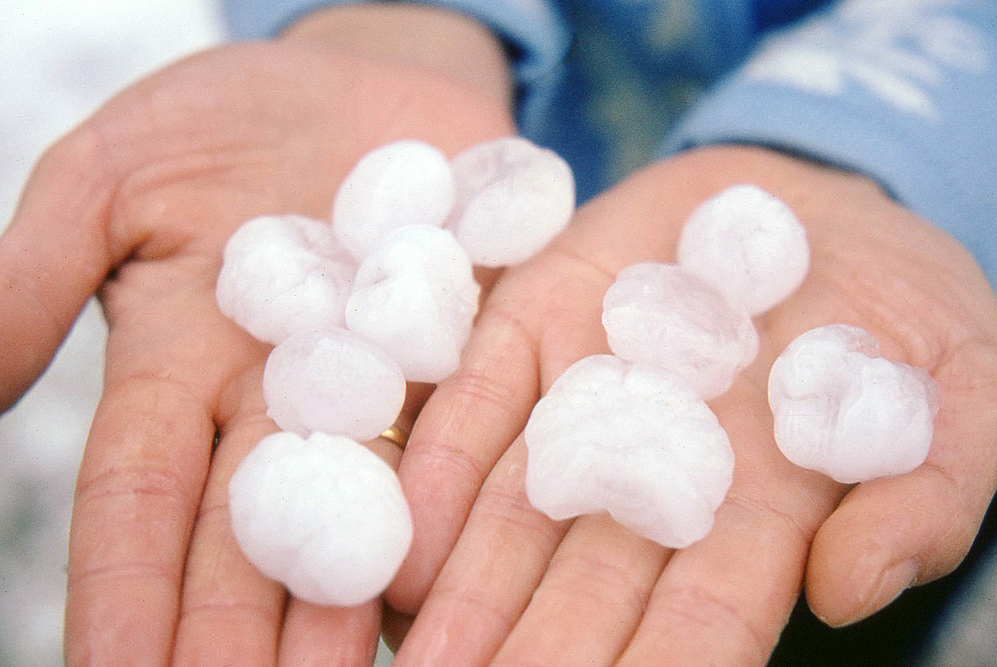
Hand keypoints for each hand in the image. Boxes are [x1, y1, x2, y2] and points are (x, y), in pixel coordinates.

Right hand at [0, 5, 511, 663]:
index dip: (123, 590)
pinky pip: (465, 438)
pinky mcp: (475, 354)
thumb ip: (39, 274)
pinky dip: (453, 510)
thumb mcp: (113, 175)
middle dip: (236, 635)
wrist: (371, 79)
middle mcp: (284, 405)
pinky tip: (449, 587)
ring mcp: (383, 387)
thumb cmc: (229, 119)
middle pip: (251, 537)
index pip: (139, 499)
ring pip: (360, 514)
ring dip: (344, 610)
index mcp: (185, 370)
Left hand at [384, 145, 996, 664]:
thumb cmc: (906, 320)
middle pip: (581, 585)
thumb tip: (847, 591)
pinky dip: (436, 466)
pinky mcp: (534, 320)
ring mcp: (580, 396)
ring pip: (509, 513)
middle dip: (530, 655)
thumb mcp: (962, 397)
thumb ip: (921, 497)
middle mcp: (648, 474)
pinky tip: (403, 543)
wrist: (820, 205)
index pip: (696, 622)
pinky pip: (473, 398)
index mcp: (753, 513)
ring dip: (462, 592)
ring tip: (420, 660)